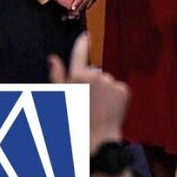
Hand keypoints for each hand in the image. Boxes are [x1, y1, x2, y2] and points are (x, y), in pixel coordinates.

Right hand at [49, 33, 129, 148]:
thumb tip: (52, 58)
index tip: (85, 36)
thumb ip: (57, 76)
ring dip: (104, 91)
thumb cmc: (73, 122)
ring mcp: (111, 82)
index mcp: (77, 76)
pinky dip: (116, 98)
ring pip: (107, 82)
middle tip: (87, 103)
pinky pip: (119, 90)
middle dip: (92, 83)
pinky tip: (109, 110)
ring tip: (98, 109)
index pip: (79, 54)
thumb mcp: (60, 99)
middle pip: (94, 72)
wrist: (96, 141)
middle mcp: (95, 75)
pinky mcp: (124, 90)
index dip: (82, 44)